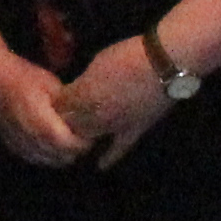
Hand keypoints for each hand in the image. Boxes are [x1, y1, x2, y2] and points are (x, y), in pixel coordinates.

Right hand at [0, 51, 87, 168]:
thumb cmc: (22, 76)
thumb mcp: (51, 85)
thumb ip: (68, 106)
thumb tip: (84, 118)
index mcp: (44, 126)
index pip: (72, 146)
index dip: (84, 142)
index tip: (91, 133)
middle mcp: (31, 140)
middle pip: (62, 157)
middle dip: (75, 150)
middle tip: (82, 136)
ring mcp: (19, 145)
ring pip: (48, 161)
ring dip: (60, 155)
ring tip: (67, 139)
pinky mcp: (10, 145)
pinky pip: (33, 158)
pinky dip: (45, 155)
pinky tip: (50, 143)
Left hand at [56, 39, 175, 167]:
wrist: (164, 63)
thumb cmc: (129, 55)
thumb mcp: (98, 62)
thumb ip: (86, 80)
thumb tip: (80, 88)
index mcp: (83, 94)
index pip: (60, 105)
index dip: (57, 102)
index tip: (57, 100)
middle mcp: (94, 114)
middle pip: (70, 125)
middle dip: (65, 121)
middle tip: (65, 117)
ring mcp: (113, 126)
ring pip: (89, 139)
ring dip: (81, 137)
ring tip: (76, 136)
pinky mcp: (133, 131)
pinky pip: (119, 149)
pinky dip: (109, 158)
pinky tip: (100, 166)